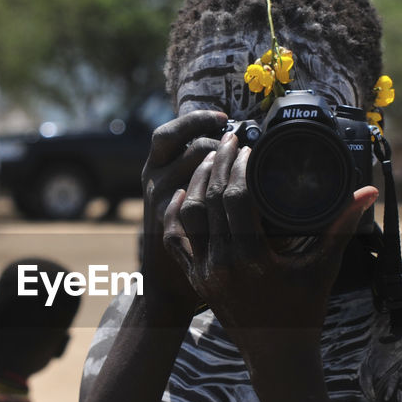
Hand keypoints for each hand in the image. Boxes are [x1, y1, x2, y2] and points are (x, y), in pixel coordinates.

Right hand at [140, 111, 225, 319]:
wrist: (165, 283)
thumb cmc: (184, 234)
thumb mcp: (178, 194)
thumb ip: (196, 170)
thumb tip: (232, 139)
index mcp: (156, 169)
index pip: (170, 133)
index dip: (196, 120)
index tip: (224, 118)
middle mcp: (153, 183)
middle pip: (192, 150)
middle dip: (224, 147)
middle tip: (245, 149)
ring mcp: (161, 206)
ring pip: (199, 175)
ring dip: (228, 171)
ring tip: (247, 173)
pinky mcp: (172, 230)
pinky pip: (199, 206)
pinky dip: (224, 197)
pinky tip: (243, 199)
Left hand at [163, 134, 377, 345]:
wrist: (277, 355)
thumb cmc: (304, 311)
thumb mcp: (324, 267)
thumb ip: (342, 227)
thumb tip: (368, 193)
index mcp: (252, 259)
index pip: (235, 199)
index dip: (238, 167)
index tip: (246, 146)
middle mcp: (221, 264)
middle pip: (209, 200)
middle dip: (216, 165)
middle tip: (226, 140)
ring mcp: (204, 273)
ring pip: (187, 217)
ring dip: (195, 184)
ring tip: (207, 160)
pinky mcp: (195, 279)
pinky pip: (176, 241)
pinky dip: (177, 216)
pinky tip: (184, 195)